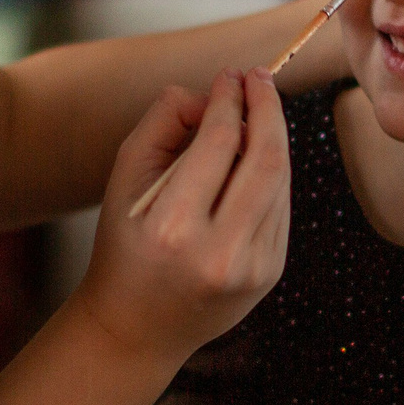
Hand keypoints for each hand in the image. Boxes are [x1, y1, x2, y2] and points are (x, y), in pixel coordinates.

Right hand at [74, 68, 289, 364]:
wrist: (136, 329)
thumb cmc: (124, 248)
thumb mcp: (123, 181)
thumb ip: (162, 125)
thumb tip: (209, 92)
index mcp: (173, 228)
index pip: (219, 144)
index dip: (230, 100)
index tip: (230, 75)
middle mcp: (218, 252)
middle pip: (266, 159)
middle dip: (268, 108)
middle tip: (258, 79)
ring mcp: (251, 267)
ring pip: (280, 181)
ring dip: (274, 137)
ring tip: (257, 110)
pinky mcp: (269, 273)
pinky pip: (281, 206)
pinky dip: (273, 172)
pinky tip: (257, 154)